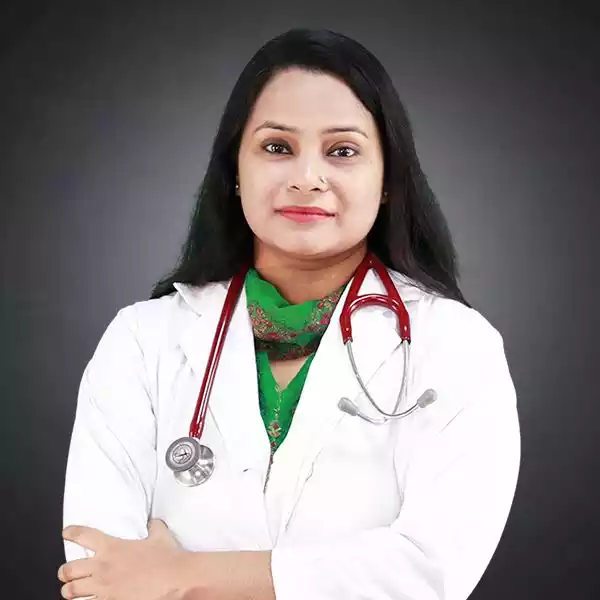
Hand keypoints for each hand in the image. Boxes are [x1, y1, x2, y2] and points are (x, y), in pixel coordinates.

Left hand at [59, 519, 189, 599]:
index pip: (83, 535)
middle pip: (69, 569)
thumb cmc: (167, 558)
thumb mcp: (160, 535)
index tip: (67, 533)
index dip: (72, 533)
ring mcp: (103, 588)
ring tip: (71, 591)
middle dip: (64, 572)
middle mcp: (103, 567)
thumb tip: (153, 523)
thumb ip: (153, 527)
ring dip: (70, 590)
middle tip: (66, 572)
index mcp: (112, 547)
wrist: (173, 578)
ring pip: (72, 591)